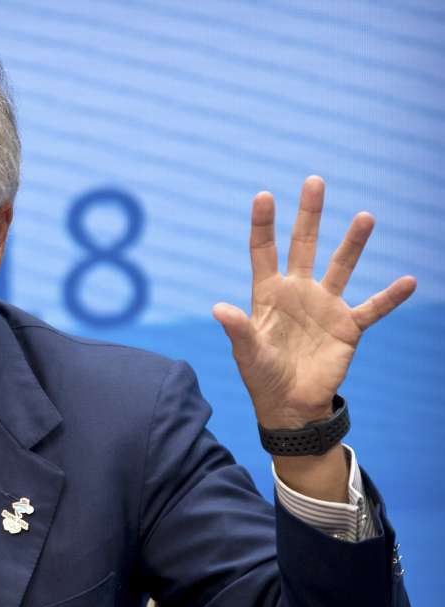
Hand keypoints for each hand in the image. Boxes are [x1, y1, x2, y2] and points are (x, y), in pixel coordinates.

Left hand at [212, 176, 415, 429]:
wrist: (290, 405)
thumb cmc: (262, 376)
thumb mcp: (247, 352)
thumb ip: (238, 329)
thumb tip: (219, 308)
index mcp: (268, 294)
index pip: (264, 251)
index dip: (263, 224)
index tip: (263, 195)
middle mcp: (298, 292)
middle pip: (304, 245)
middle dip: (309, 215)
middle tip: (314, 181)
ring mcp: (325, 307)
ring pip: (341, 267)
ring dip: (353, 243)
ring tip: (364, 216)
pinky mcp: (348, 328)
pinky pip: (373, 308)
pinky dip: (390, 297)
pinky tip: (409, 281)